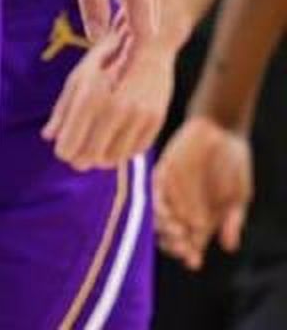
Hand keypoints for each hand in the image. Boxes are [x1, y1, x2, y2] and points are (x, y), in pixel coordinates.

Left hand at [43, 21, 174, 168]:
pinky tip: (113, 149)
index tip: (61, 153)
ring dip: (102, 159)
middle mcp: (116, 107)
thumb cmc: (105, 61)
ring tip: (93, 157)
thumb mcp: (78, 78)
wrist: (146, 46)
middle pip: (93, 153)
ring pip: (116, 156)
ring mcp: (140, 115)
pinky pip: (136, 149)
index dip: (65, 150)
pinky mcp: (157, 120)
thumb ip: (62, 109)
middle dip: (81, 159)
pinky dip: (122, 153)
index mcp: (92, 94)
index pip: (73, 138)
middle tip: (75, 161)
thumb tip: (47, 137)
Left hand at [61, 0, 160, 76]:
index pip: (143, 35)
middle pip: (146, 27)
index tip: (111, 85)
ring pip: (144, 11)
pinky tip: (110, 23)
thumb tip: (97, 36)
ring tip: (104, 59)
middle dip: (128, 55)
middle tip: (103, 79)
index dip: (128, 62)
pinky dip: (127, 15)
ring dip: (127, 36)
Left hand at [154, 115, 251, 269]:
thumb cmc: (234, 164)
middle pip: (173, 233)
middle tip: (182, 246)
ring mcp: (172, 190)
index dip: (190, 254)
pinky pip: (155, 190)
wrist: (221, 130)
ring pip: (161, 216)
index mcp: (205, 217)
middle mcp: (185, 207)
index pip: (193, 243)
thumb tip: (228, 246)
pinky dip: (158, 202)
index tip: (192, 262)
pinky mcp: (162, 171)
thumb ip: (232, 219)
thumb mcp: (238, 195)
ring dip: (165, 227)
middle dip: (175, 243)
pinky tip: (165, 210)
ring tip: (176, 230)